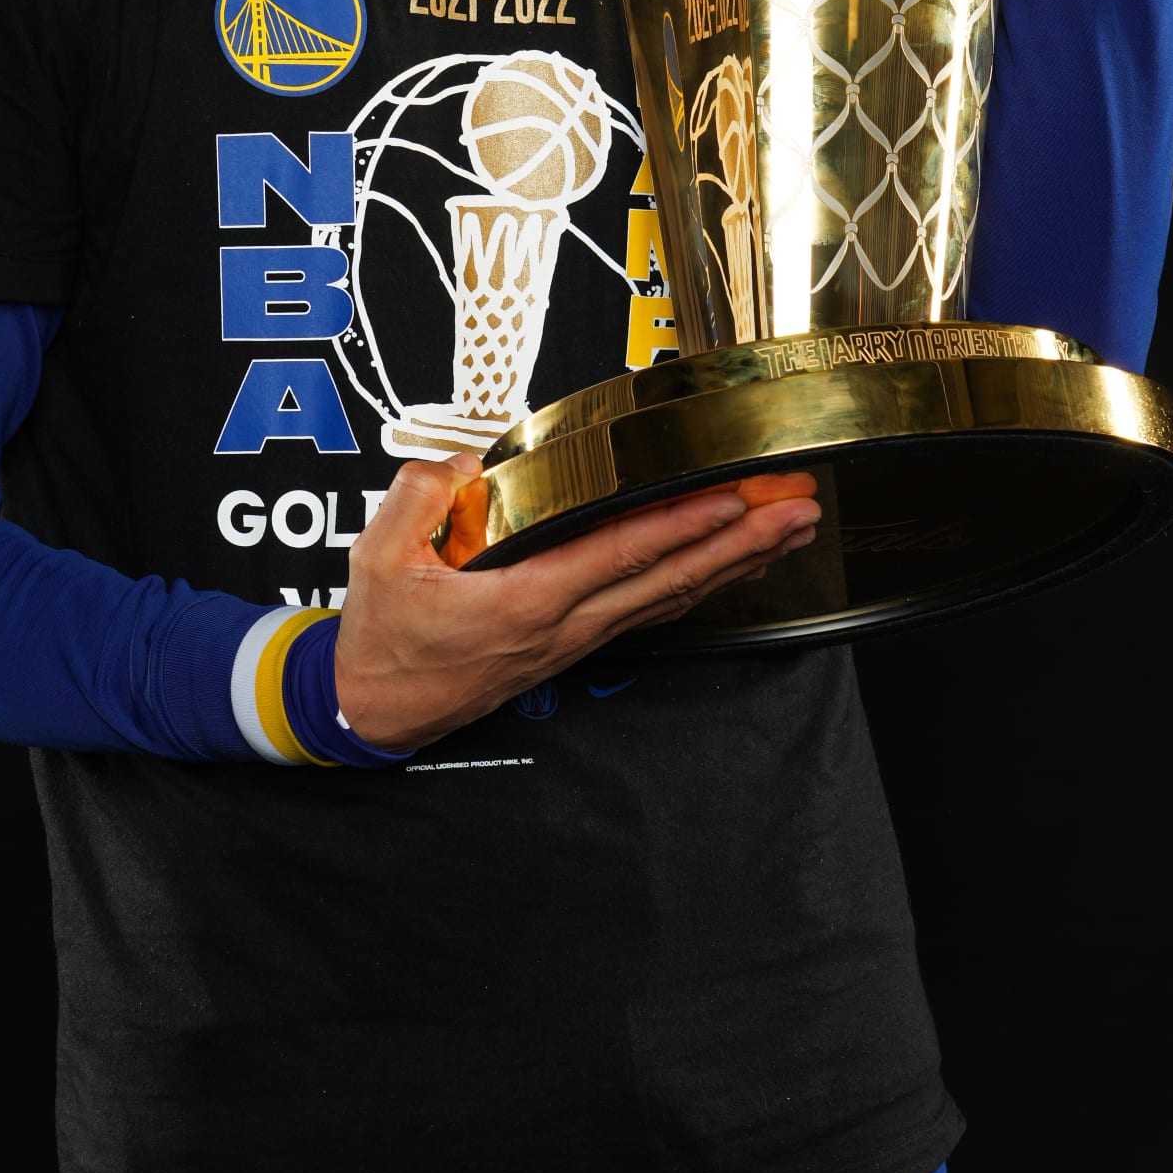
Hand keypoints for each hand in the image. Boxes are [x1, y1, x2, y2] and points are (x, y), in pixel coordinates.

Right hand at [333, 455, 818, 752]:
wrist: (376, 709)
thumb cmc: (385, 639)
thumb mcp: (378, 558)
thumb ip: (422, 497)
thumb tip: (465, 463)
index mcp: (523, 600)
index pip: (619, 555)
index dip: (681, 527)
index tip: (732, 501)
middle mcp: (564, 623)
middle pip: (669, 579)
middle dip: (741, 544)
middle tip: (795, 510)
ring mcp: (575, 639)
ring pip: (670, 597)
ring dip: (735, 563)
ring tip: (786, 531)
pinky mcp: (574, 643)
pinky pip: (651, 608)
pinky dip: (699, 583)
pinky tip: (730, 565)